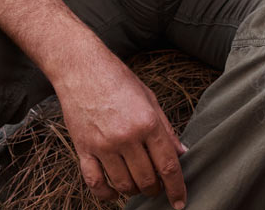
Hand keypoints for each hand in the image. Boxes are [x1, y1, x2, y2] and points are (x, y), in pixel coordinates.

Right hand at [56, 49, 187, 207]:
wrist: (82, 69)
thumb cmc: (118, 79)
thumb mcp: (150, 98)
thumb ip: (166, 129)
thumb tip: (181, 153)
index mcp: (147, 122)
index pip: (168, 165)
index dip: (177, 188)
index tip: (180, 202)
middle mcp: (127, 137)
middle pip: (147, 179)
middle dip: (155, 189)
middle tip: (157, 186)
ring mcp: (103, 146)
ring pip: (124, 185)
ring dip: (134, 191)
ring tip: (139, 185)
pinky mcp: (84, 150)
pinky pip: (96, 184)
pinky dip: (107, 194)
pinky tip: (115, 193)